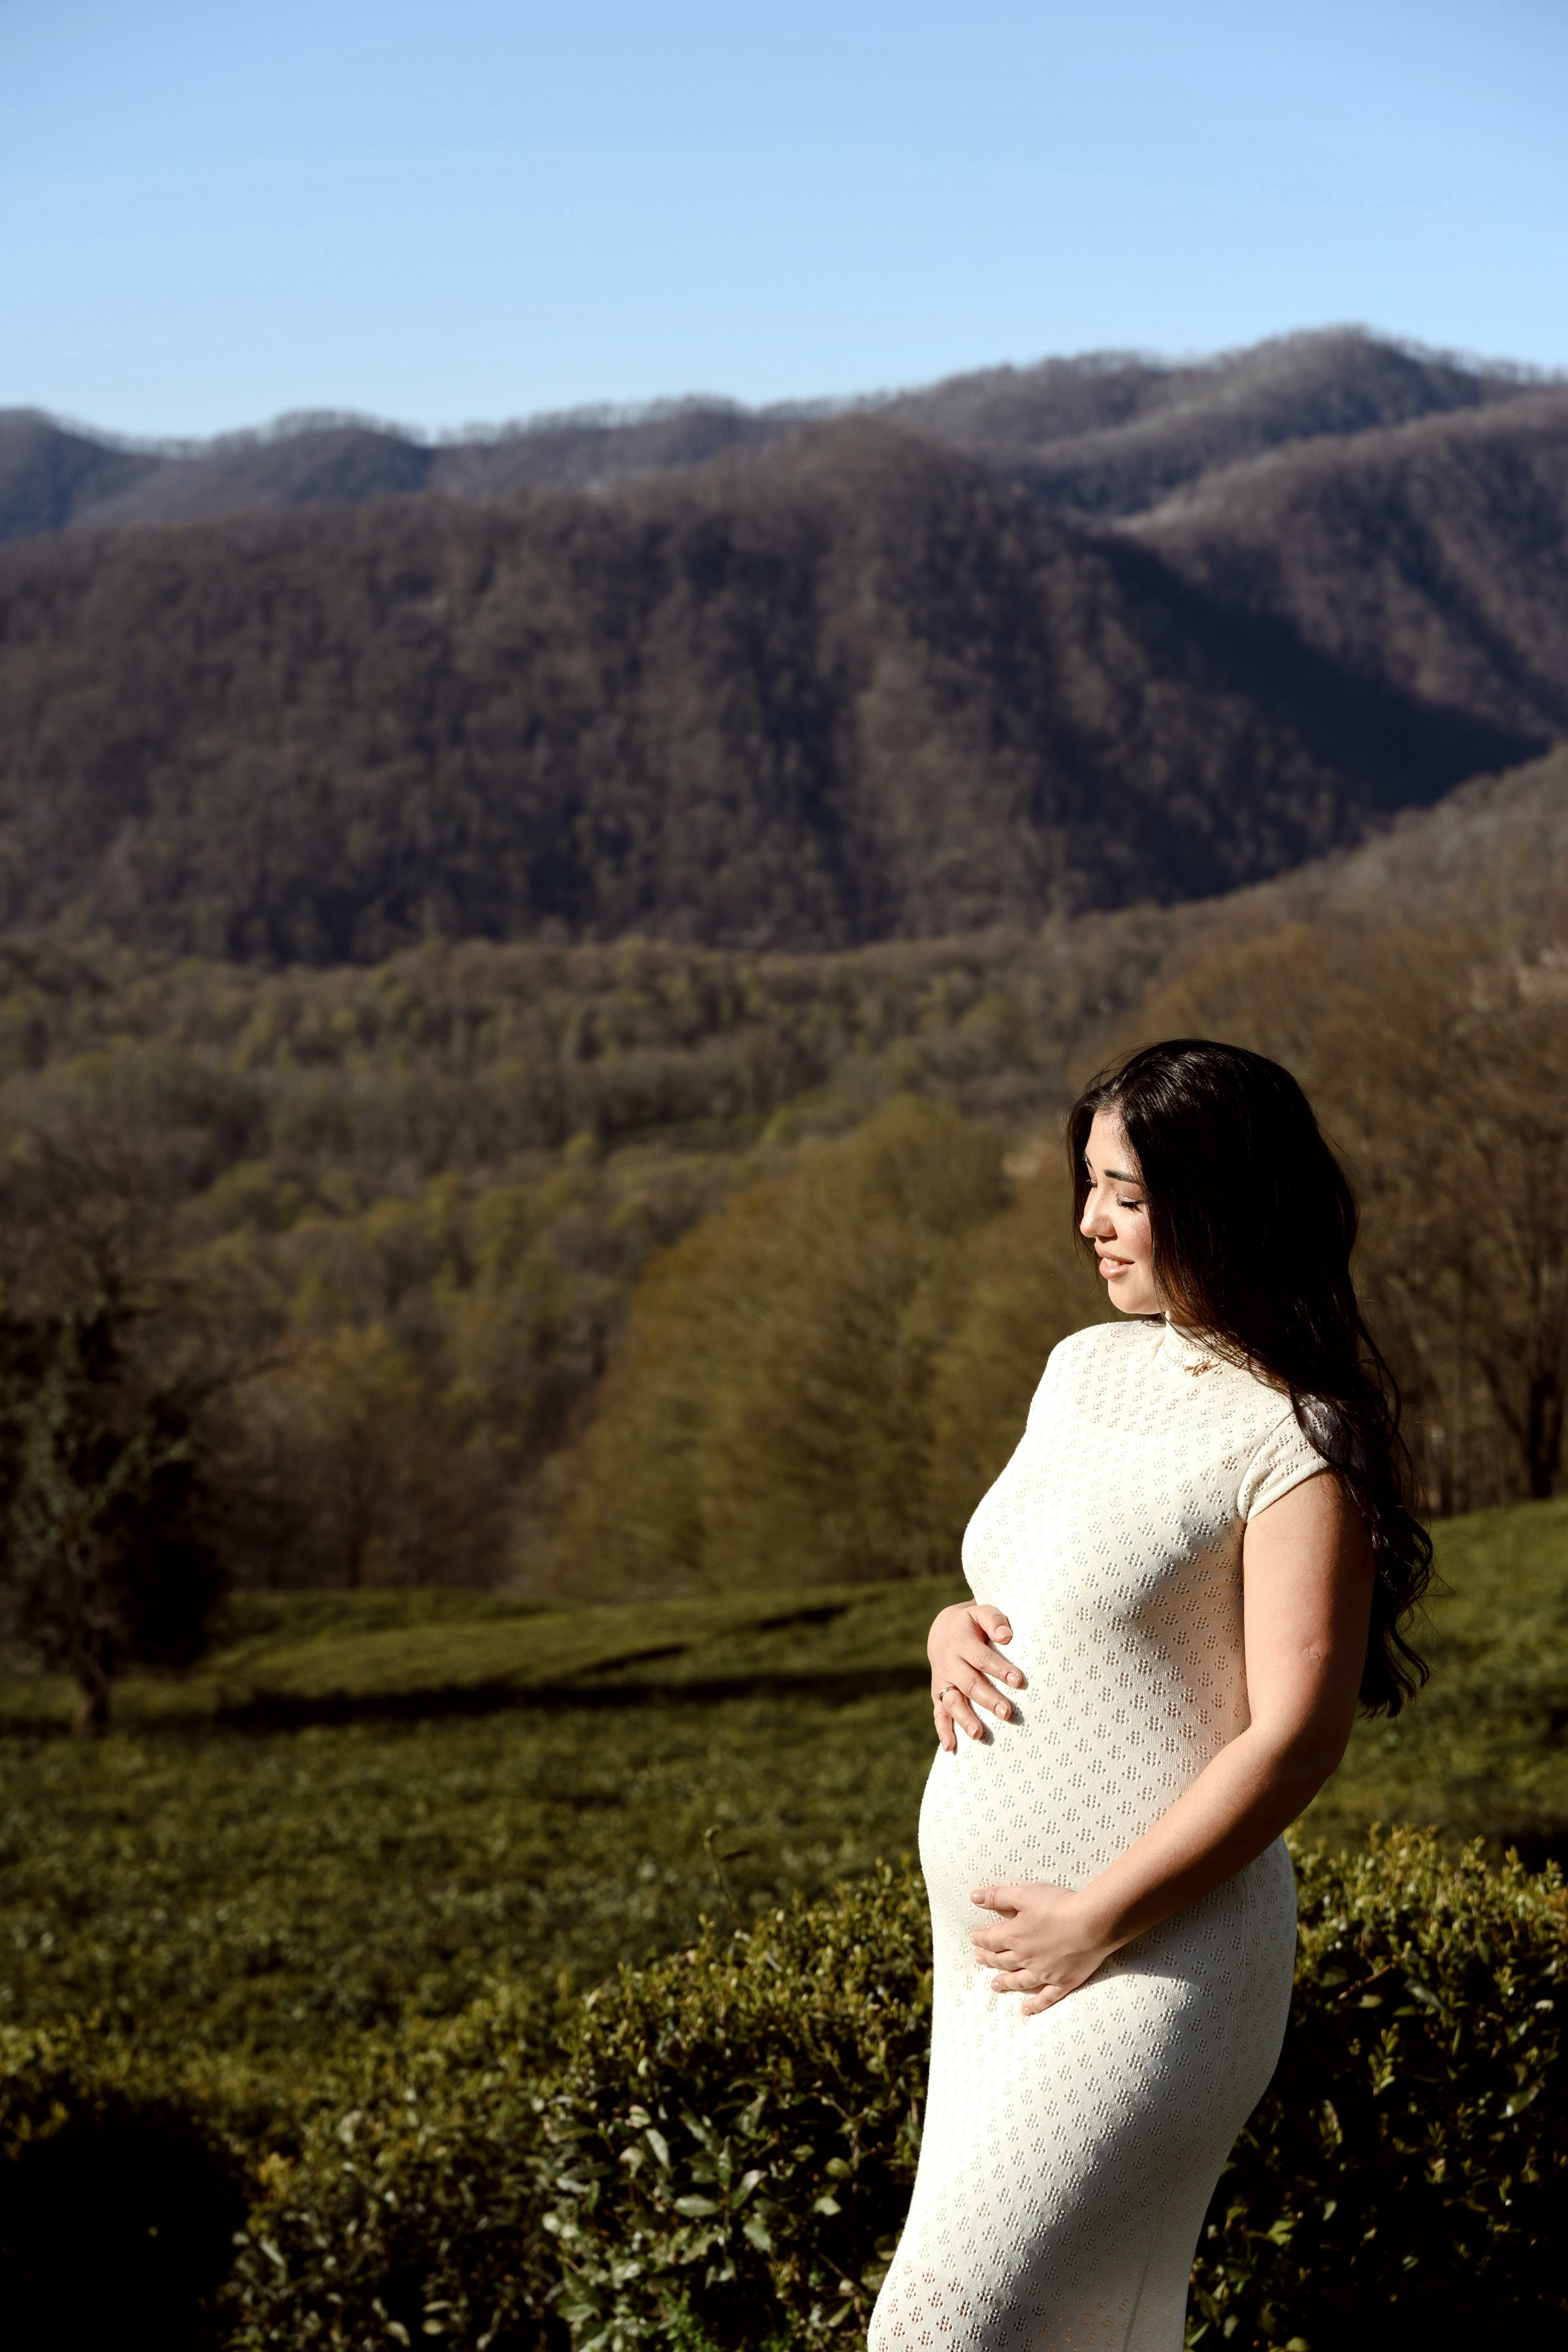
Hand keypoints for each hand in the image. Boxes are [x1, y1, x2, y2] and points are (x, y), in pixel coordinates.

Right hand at [929, 1601, 1024, 1751]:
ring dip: (965, 1719)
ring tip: (978, 1734)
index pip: (982, 1658)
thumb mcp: (980, 1611)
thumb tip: (1007, 1636)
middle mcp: (949, 1663)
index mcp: (961, 1642)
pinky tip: (951, 1747)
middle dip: (988, 1699)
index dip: (1000, 1669)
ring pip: (952, 1702)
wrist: (943, 1631)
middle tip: (1007, 1713)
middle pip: (969, 1683)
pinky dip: (943, 1730)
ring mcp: (942, 1681)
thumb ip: (993, 1619)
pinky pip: (938, 1714)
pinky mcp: (938, 1695)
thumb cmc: (972, 1623)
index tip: (1018, 1680)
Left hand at [969, 1882, 1118, 2014]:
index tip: (975, 1939)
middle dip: (990, 1959)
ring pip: (1019, 1980)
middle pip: (1003, 1960)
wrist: (1092, 1924)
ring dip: (1006, 1983)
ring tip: (995, 1986)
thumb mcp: (1024, 1894)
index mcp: (1014, 1936)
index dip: (981, 1939)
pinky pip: (1046, 1998)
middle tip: (980, 1960)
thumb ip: (998, 1896)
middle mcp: (1026, 1958)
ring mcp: (1044, 1973)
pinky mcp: (1063, 1982)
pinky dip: (1035, 2005)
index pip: (991, 1939)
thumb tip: (974, 1897)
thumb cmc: (1058, 1905)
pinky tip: (1025, 2010)